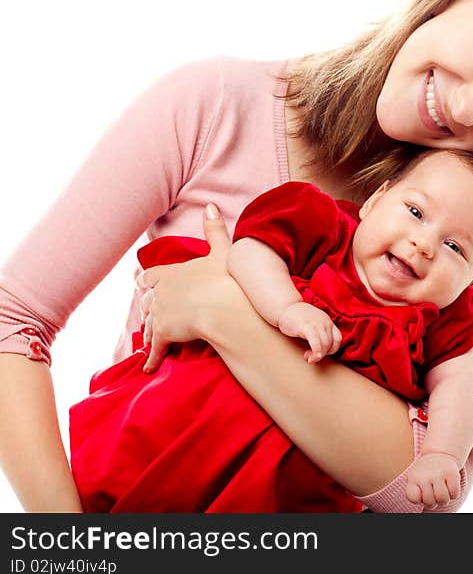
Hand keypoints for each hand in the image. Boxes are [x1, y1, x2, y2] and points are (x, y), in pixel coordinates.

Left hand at [139, 204, 232, 372]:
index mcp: (173, 273)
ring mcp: (160, 313)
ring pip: (148, 324)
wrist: (226, 309)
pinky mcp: (164, 334)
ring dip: (148, 331)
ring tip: (150, 339)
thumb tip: (209, 205)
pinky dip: (152, 358)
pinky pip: (154, 349)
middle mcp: (161, 292)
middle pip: (146, 301)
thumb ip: (215, 230)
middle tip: (149, 314)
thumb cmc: (227, 281)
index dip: (147, 282)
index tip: (143, 285)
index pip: (150, 277)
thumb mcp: (223, 252)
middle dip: (148, 307)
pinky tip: (150, 367)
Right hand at [278, 302, 341, 363]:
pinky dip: (315, 351)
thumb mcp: (313, 325)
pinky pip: (316, 341)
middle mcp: (325, 322)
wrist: (284, 307)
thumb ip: (319, 334)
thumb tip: (320, 352)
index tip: (320, 353)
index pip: (338, 339)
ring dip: (317, 355)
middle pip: (331, 344)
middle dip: (322, 355)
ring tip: (308, 357)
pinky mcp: (306, 326)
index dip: (332, 350)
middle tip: (311, 358)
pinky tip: (308, 356)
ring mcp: (317, 323)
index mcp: (328, 322)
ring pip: (325, 344)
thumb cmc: (298, 319)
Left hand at [404, 452, 462, 506]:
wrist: (441, 453)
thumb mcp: (417, 480)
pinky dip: (453, 494)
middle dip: (433, 501)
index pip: (413, 497)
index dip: (419, 499)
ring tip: (442, 491)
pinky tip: (450, 486)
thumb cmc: (427, 474)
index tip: (422, 491)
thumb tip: (429, 506)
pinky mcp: (452, 473)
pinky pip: (454, 494)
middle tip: (434, 491)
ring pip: (443, 500)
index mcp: (413, 477)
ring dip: (444, 500)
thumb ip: (418, 494)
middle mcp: (425, 475)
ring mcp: (438, 473)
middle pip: (429, 502)